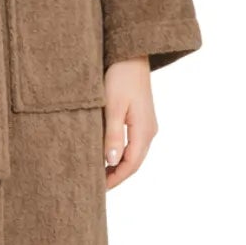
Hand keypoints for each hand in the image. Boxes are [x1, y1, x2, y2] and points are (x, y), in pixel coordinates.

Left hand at [102, 56, 155, 188]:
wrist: (131, 55)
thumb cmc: (121, 77)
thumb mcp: (113, 106)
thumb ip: (113, 135)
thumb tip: (112, 161)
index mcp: (144, 131)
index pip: (131, 165)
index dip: (115, 179)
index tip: (98, 189)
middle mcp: (149, 131)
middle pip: (134, 163)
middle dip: (117, 176)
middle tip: (96, 186)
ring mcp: (147, 125)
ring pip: (134, 154)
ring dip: (118, 166)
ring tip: (99, 174)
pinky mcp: (141, 119)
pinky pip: (133, 144)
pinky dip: (121, 154)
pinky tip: (107, 155)